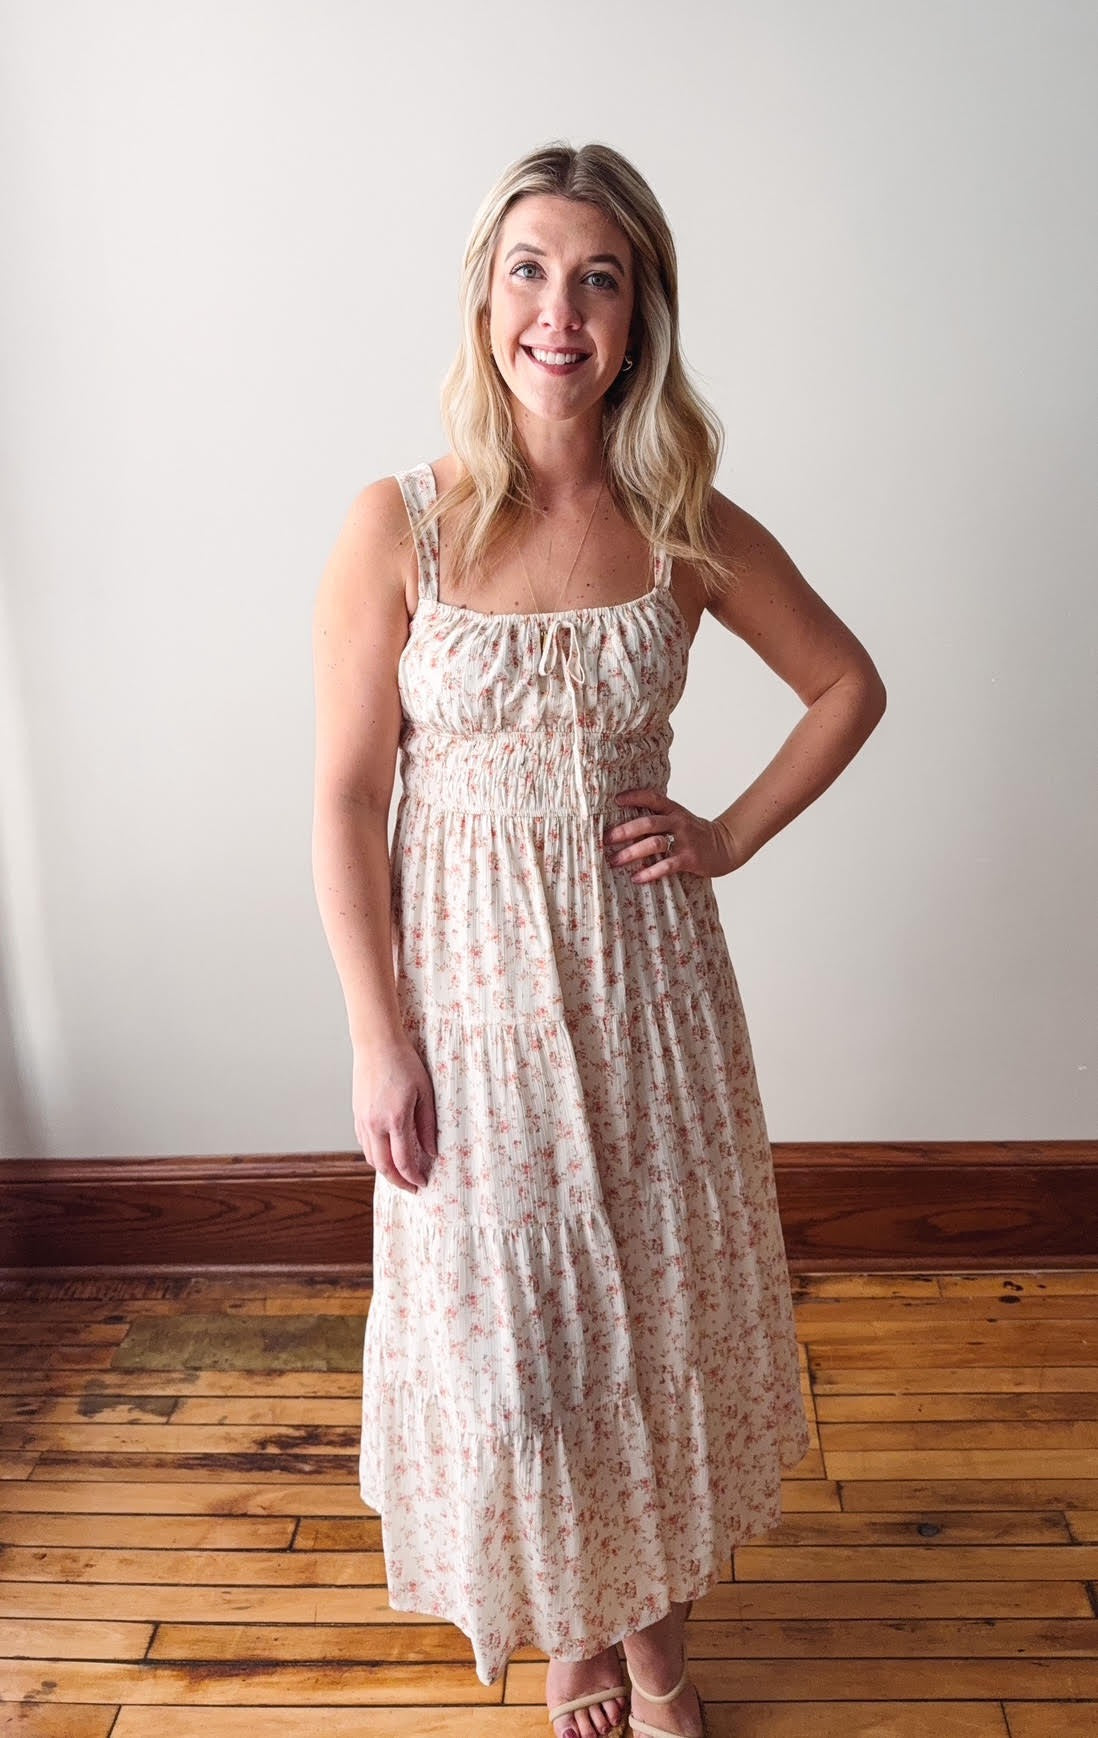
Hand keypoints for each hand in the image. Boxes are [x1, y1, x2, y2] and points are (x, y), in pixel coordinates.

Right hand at [352, 1036, 437, 1192]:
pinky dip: (375, 1156)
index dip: (414, 1177)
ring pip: (371, 1158)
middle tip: (411, 1188)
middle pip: (384, 1167)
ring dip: (385, 1171)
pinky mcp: (357, 1115)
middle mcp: (375, 1124)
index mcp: (395, 1119)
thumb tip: (432, 1151)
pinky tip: (386, 1155)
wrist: (376, 1044)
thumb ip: (428, 1125)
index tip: (423, 1183)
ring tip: (400, 1175)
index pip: (404, 1161)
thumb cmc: (404, 1063)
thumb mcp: (425, 1092)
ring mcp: (363, 1120)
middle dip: (398, 1182)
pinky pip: (364, 1144)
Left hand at [603, 787, 745, 882]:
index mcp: (673, 810)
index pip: (652, 797)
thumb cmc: (694, 834)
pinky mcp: (689, 859)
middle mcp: (677, 822)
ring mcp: (684, 840)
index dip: (634, 796)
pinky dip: (650, 873)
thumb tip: (623, 823)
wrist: (724, 846)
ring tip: (615, 861)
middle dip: (624, 831)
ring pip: (654, 844)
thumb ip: (658, 818)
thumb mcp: (678, 819)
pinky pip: (666, 866)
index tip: (615, 800)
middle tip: (606, 840)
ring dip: (631, 853)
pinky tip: (636, 878)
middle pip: (648, 823)